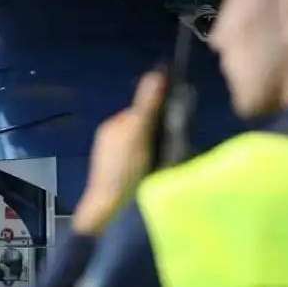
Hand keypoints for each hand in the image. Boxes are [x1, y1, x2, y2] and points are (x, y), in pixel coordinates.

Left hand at [73, 71, 167, 235]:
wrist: (108, 214)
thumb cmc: (122, 171)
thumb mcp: (137, 134)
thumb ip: (147, 105)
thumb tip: (157, 72)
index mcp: (114, 126)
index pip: (143, 110)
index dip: (161, 112)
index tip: (178, 121)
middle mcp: (113, 140)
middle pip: (146, 128)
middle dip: (161, 133)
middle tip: (174, 145)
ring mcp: (116, 161)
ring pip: (146, 147)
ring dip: (159, 151)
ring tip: (168, 162)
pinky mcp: (122, 179)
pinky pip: (143, 164)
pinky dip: (153, 167)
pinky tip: (159, 176)